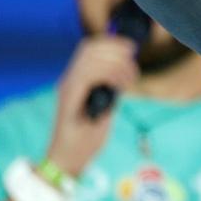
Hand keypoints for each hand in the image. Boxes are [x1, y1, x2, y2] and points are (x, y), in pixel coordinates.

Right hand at [45, 36, 139, 177]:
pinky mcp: (69, 99)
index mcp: (76, 79)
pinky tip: (120, 87)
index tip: (131, 48)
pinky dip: (110, 75)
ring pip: (91, 60)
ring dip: (116, 65)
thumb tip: (126, 71)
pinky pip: (88, 75)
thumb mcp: (105, 105)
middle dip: (117, 51)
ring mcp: (67, 88)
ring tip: (129, 80)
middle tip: (132, 68)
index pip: (90, 48)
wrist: (69, 158)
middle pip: (90, 49)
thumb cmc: (87, 135)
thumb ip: (110, 87)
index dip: (112, 42)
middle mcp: (68, 79)